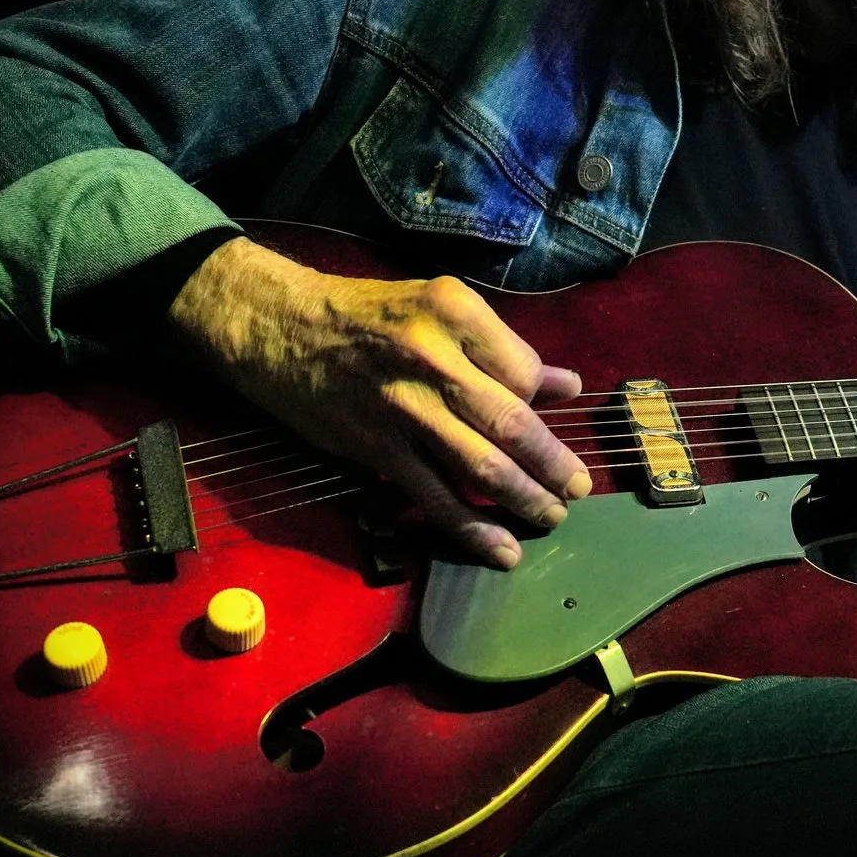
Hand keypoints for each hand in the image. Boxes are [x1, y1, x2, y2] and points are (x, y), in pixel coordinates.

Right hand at [165, 236, 589, 567]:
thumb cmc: (367, 315)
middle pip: (512, 422)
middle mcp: (432, 356)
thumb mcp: (438, 308)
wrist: (278, 327)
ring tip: (551, 517)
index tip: (546, 424)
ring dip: (525, 499)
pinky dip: (473, 529)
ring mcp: (404, 406)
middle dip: (553, 464)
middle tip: (578, 489)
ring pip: (481, 465)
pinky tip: (501, 548)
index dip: (541, 405)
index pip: (523, 371)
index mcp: (454, 311)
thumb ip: (502, 350)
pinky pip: (435, 497)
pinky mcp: (377, 448)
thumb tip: (567, 386)